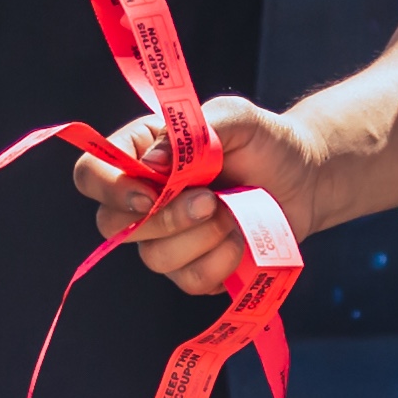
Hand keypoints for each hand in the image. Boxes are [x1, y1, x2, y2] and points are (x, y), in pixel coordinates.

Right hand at [73, 96, 316, 295]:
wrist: (306, 180)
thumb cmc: (265, 142)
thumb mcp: (236, 117)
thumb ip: (192, 129)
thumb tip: (153, 162)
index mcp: (140, 155)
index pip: (91, 173)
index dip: (109, 187)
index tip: (149, 192)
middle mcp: (142, 201)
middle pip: (111, 226)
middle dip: (164, 219)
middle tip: (210, 200)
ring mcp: (165, 240)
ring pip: (155, 258)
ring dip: (202, 237)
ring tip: (235, 213)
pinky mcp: (193, 270)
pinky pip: (190, 281)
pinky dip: (222, 262)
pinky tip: (242, 239)